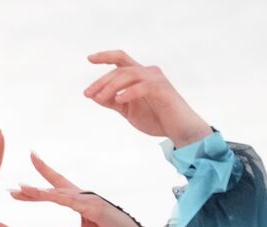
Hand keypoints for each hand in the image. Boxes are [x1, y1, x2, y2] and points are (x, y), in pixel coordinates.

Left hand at [9, 153, 147, 226]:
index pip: (55, 187)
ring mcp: (89, 200)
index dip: (42, 175)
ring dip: (41, 191)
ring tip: (22, 189)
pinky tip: (49, 196)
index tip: (25, 170)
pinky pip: (74, 203)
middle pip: (53, 188)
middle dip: (33, 186)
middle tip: (12, 186)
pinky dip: (61, 199)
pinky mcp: (96, 208)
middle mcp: (81, 197)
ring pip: (60, 193)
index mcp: (77, 202)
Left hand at [82, 50, 211, 148]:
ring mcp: (156, 79)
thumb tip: (94, 96)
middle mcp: (148, 72)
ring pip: (130, 75)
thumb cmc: (156, 118)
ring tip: (100, 98)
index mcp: (140, 76)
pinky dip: (129, 92)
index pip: (121, 60)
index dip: (106, 56)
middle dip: (102, 81)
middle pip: (121, 69)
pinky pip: (143, 87)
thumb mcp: (128, 110)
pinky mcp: (163, 90)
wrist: (179, 130)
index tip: (89, 58)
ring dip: (112, 86)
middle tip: (87, 93)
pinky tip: (118, 100)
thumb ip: (113, 102)